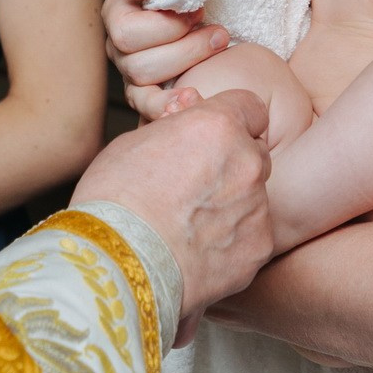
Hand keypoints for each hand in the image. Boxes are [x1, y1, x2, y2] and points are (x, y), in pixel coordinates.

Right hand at [73, 89, 272, 322]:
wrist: (119, 264)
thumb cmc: (114, 201)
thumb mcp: (134, 142)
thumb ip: (176, 130)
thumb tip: (185, 126)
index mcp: (217, 126)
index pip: (250, 107)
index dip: (232, 121)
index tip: (216, 137)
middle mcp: (246, 162)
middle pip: (255, 154)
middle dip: (234, 164)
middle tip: (198, 185)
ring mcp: (257, 208)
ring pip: (254, 198)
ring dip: (233, 205)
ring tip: (190, 227)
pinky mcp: (258, 249)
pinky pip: (252, 236)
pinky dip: (233, 243)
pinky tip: (199, 252)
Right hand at [103, 0, 230, 119]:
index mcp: (119, 10)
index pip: (127, 32)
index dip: (167, 26)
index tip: (200, 9)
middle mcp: (118, 45)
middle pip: (137, 65)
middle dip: (185, 50)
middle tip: (219, 33)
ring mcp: (132, 72)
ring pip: (144, 88)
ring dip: (188, 69)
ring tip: (219, 50)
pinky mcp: (150, 93)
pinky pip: (148, 110)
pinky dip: (169, 108)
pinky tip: (196, 100)